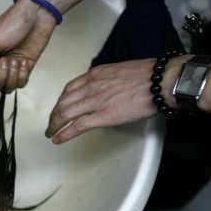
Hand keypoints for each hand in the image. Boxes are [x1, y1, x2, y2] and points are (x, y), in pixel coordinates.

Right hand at [0, 0, 56, 91]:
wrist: (37, 14)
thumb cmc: (14, 21)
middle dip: (1, 76)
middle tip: (6, 60)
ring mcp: (12, 67)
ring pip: (8, 87)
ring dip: (12, 76)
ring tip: (16, 61)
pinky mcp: (25, 68)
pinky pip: (21, 83)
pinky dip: (23, 75)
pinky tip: (24, 61)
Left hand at [45, 57, 183, 143]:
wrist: (160, 80)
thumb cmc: (147, 75)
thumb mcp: (119, 71)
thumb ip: (106, 80)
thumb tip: (104, 89)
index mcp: (94, 75)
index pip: (69, 89)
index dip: (60, 101)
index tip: (58, 108)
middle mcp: (90, 86)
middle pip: (63, 102)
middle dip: (54, 115)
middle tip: (50, 124)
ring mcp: (95, 101)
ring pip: (65, 114)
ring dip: (54, 125)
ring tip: (50, 133)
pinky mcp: (103, 116)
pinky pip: (76, 126)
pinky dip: (64, 134)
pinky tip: (57, 139)